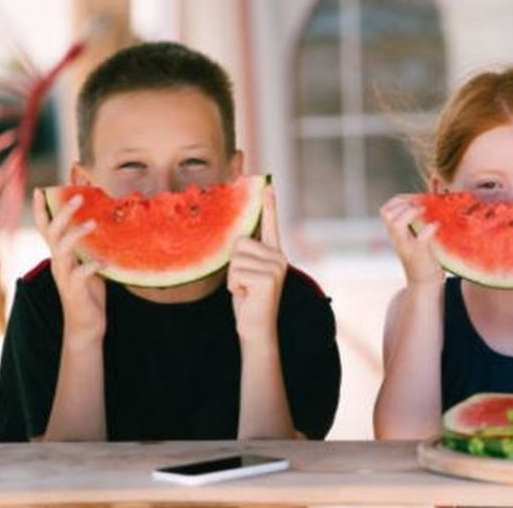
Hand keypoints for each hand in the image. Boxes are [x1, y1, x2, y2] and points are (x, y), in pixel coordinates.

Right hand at [33, 188, 105, 345]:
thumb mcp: (90, 264)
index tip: (41, 189)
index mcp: (60, 255)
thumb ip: (91, 247)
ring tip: (93, 223)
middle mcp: (58, 263)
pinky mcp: (75, 290)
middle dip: (62, 212)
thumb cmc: (90, 292)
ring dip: (76, 234)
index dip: (43, 209)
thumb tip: (103, 224)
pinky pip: (80, 274)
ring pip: (61, 250)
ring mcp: (64, 276)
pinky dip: (92, 266)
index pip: (47, 228)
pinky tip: (106, 262)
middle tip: (78, 196)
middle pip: (52, 232)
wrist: (87, 325)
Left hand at [229, 185, 287, 342]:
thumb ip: (244, 255)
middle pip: (240, 243)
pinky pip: (237, 272)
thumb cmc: (248, 300)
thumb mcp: (244, 273)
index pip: (269, 224)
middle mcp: (278, 256)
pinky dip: (235, 287)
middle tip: (245, 283)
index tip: (267, 183)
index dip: (268, 204)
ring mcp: (276, 266)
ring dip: (234, 278)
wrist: (257, 328)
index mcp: (273, 253)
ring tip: (246, 290)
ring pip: (236, 258)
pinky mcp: (269, 277)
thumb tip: (237, 240)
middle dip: (234, 265)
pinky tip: (247, 296)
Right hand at [380, 194, 444, 285]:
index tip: (413, 198)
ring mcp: (406, 247)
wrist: (425, 284)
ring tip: (424, 211)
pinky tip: (436, 225)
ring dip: (410, 213)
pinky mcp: (419, 254)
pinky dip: (429, 228)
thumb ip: (414, 225)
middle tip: (418, 204)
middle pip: (386, 215)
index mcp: (395, 235)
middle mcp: (397, 240)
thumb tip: (426, 203)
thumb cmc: (422, 259)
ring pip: (395, 224)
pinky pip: (421, 238)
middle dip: (402, 204)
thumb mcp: (414, 239)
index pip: (385, 211)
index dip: (397, 200)